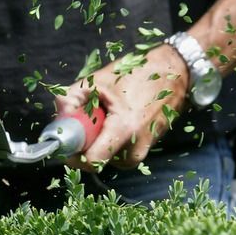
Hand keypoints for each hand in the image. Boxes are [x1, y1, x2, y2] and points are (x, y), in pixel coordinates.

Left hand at [57, 45, 188, 170]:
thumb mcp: (99, 79)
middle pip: (98, 161)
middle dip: (86, 146)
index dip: (74, 155)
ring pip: (109, 158)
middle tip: (83, 124)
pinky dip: (111, 141)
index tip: (66, 143)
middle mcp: (136, 147)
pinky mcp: (147, 148)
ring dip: (99, 143)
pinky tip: (116, 121)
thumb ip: (72, 98)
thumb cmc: (138, 73)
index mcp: (124, 129)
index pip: (92, 161)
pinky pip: (120, 152)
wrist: (177, 73)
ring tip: (104, 118)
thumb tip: (58, 118)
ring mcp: (144, 150)